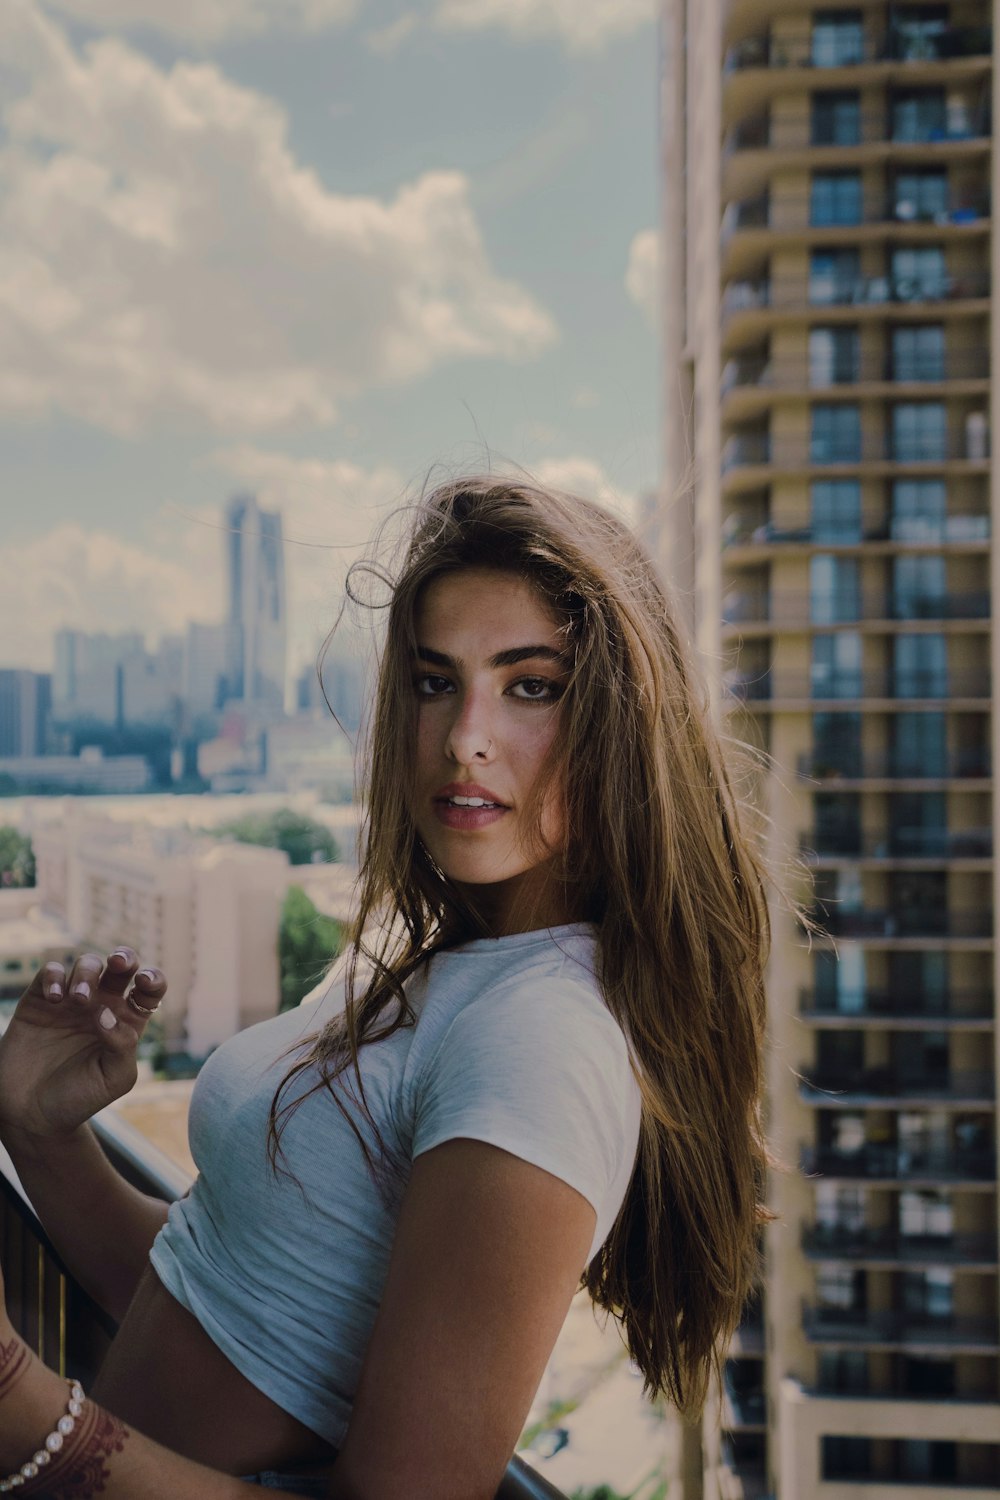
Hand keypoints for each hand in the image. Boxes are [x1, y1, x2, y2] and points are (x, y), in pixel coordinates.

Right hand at [0, 950, 166, 1142]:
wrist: (31, 1114)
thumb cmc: (79, 1098)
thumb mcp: (114, 1078)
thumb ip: (122, 1045)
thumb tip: (108, 1013)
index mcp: (126, 1022)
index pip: (148, 990)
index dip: (153, 978)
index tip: (144, 981)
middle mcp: (102, 1006)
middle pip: (121, 967)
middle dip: (124, 956)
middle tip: (117, 962)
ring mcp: (71, 1001)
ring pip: (87, 964)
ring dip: (87, 972)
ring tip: (79, 998)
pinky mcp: (40, 1001)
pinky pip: (51, 972)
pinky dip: (55, 976)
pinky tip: (56, 997)